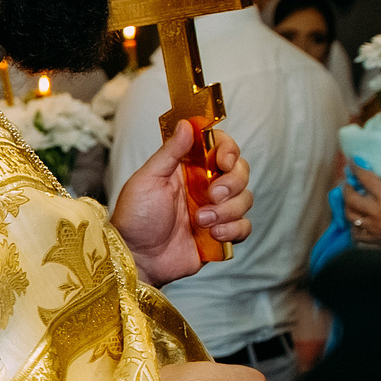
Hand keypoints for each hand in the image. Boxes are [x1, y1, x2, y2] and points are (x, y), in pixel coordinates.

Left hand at [112, 120, 252, 285]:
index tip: (222, 160)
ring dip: (228, 210)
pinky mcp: (221, 234)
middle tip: (212, 195)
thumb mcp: (148, 179)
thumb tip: (188, 123)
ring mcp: (215, 210)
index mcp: (188, 169)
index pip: (221, 148)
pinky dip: (234, 229)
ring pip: (245, 198)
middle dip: (232, 182)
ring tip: (201, 221)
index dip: (229, 150)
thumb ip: (170, 152)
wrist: (137, 256)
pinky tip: (214, 234)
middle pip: (240, 171)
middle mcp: (205, 187)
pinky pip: (244, 226)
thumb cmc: (135, 217)